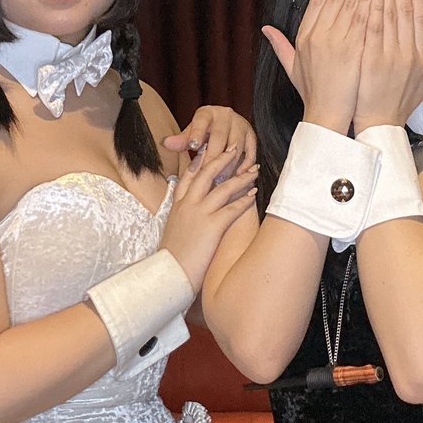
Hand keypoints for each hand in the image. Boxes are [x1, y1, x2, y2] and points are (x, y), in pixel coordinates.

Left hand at [161, 106, 256, 181]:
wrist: (225, 125)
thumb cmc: (205, 132)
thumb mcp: (191, 134)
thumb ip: (181, 140)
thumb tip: (165, 143)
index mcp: (207, 114)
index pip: (201, 122)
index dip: (196, 134)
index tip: (193, 146)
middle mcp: (226, 115)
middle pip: (220, 137)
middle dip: (213, 158)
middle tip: (206, 174)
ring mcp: (241, 125)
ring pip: (237, 147)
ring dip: (229, 165)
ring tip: (220, 180)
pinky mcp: (252, 136)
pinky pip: (251, 152)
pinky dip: (245, 165)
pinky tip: (238, 176)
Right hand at [161, 145, 258, 292]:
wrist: (168, 274)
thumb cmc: (171, 260)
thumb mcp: (172, 233)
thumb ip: (182, 221)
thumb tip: (189, 220)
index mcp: (177, 207)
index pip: (188, 177)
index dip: (199, 161)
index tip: (209, 149)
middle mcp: (188, 205)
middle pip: (206, 173)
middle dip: (223, 159)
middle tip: (236, 148)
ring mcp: (199, 214)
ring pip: (223, 188)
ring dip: (241, 178)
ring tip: (253, 170)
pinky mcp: (211, 227)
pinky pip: (231, 209)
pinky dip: (244, 201)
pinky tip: (254, 195)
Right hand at [261, 0, 374, 134]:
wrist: (326, 115)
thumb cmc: (313, 93)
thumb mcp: (292, 67)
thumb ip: (280, 45)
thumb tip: (266, 29)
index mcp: (304, 36)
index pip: (318, 0)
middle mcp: (318, 35)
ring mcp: (335, 42)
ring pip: (350, 4)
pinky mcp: (351, 50)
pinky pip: (362, 21)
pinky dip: (369, 2)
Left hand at [353, 0, 422, 133]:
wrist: (379, 126)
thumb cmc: (398, 106)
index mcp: (420, 56)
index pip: (420, 18)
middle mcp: (408, 53)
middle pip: (406, 11)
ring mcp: (389, 56)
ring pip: (389, 16)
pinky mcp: (371, 60)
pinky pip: (372, 29)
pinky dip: (372, 9)